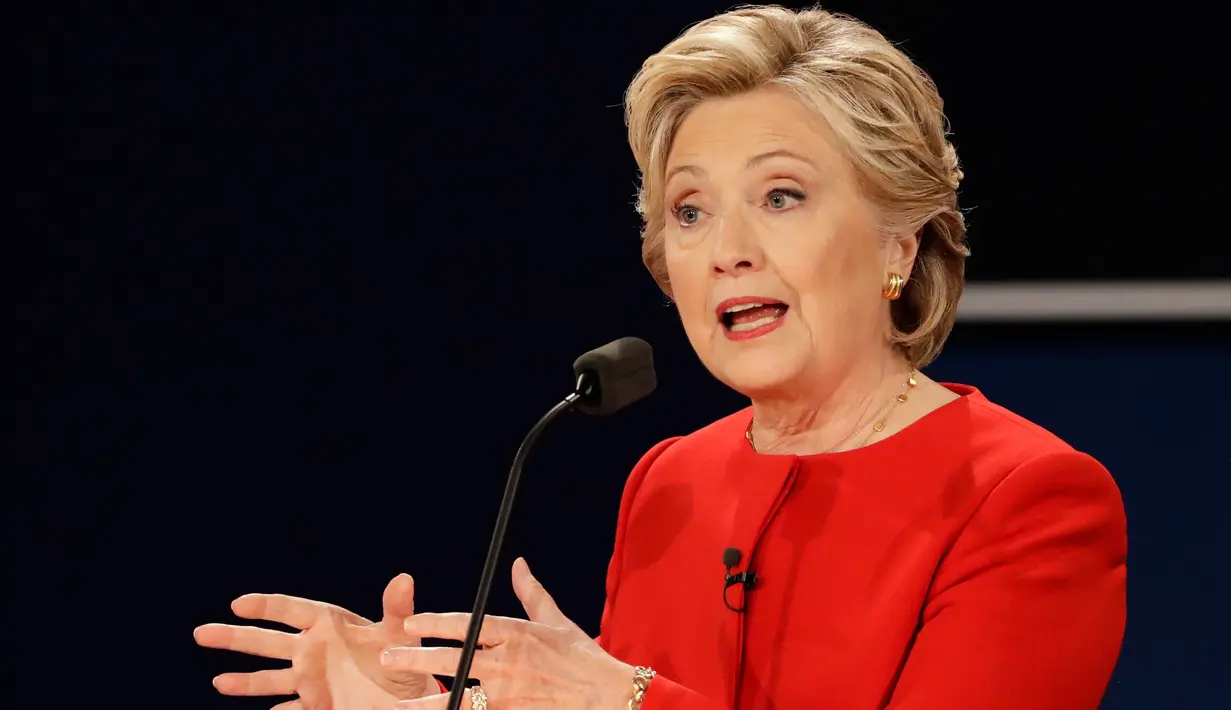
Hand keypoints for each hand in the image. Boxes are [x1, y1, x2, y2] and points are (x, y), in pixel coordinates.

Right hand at [194, 573, 437, 709]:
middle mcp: (313, 649)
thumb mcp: (402, 633)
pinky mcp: (316, 705)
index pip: (291, 610)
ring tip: (218, 682)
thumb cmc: (403, 655)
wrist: (407, 695)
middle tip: (202, 632)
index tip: (238, 603)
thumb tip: (404, 579)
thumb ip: (397, 609)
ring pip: (269, 678)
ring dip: (244, 680)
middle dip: (235, 637)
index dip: (265, 606)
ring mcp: (311, 678)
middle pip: (267, 641)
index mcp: (329, 624)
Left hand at [381, 558, 633, 709]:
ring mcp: (512, 694)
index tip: (411, 623)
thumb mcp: (557, 621)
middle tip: (388, 657)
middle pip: (455, 659)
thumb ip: (531, 593)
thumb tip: (517, 564)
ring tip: (401, 703)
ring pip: (460, 698)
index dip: (437, 623)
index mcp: (518, 634)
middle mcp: (510, 662)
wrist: (610, 697)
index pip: (469, 624)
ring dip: (429, 701)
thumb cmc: (583, 658)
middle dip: (417, 657)